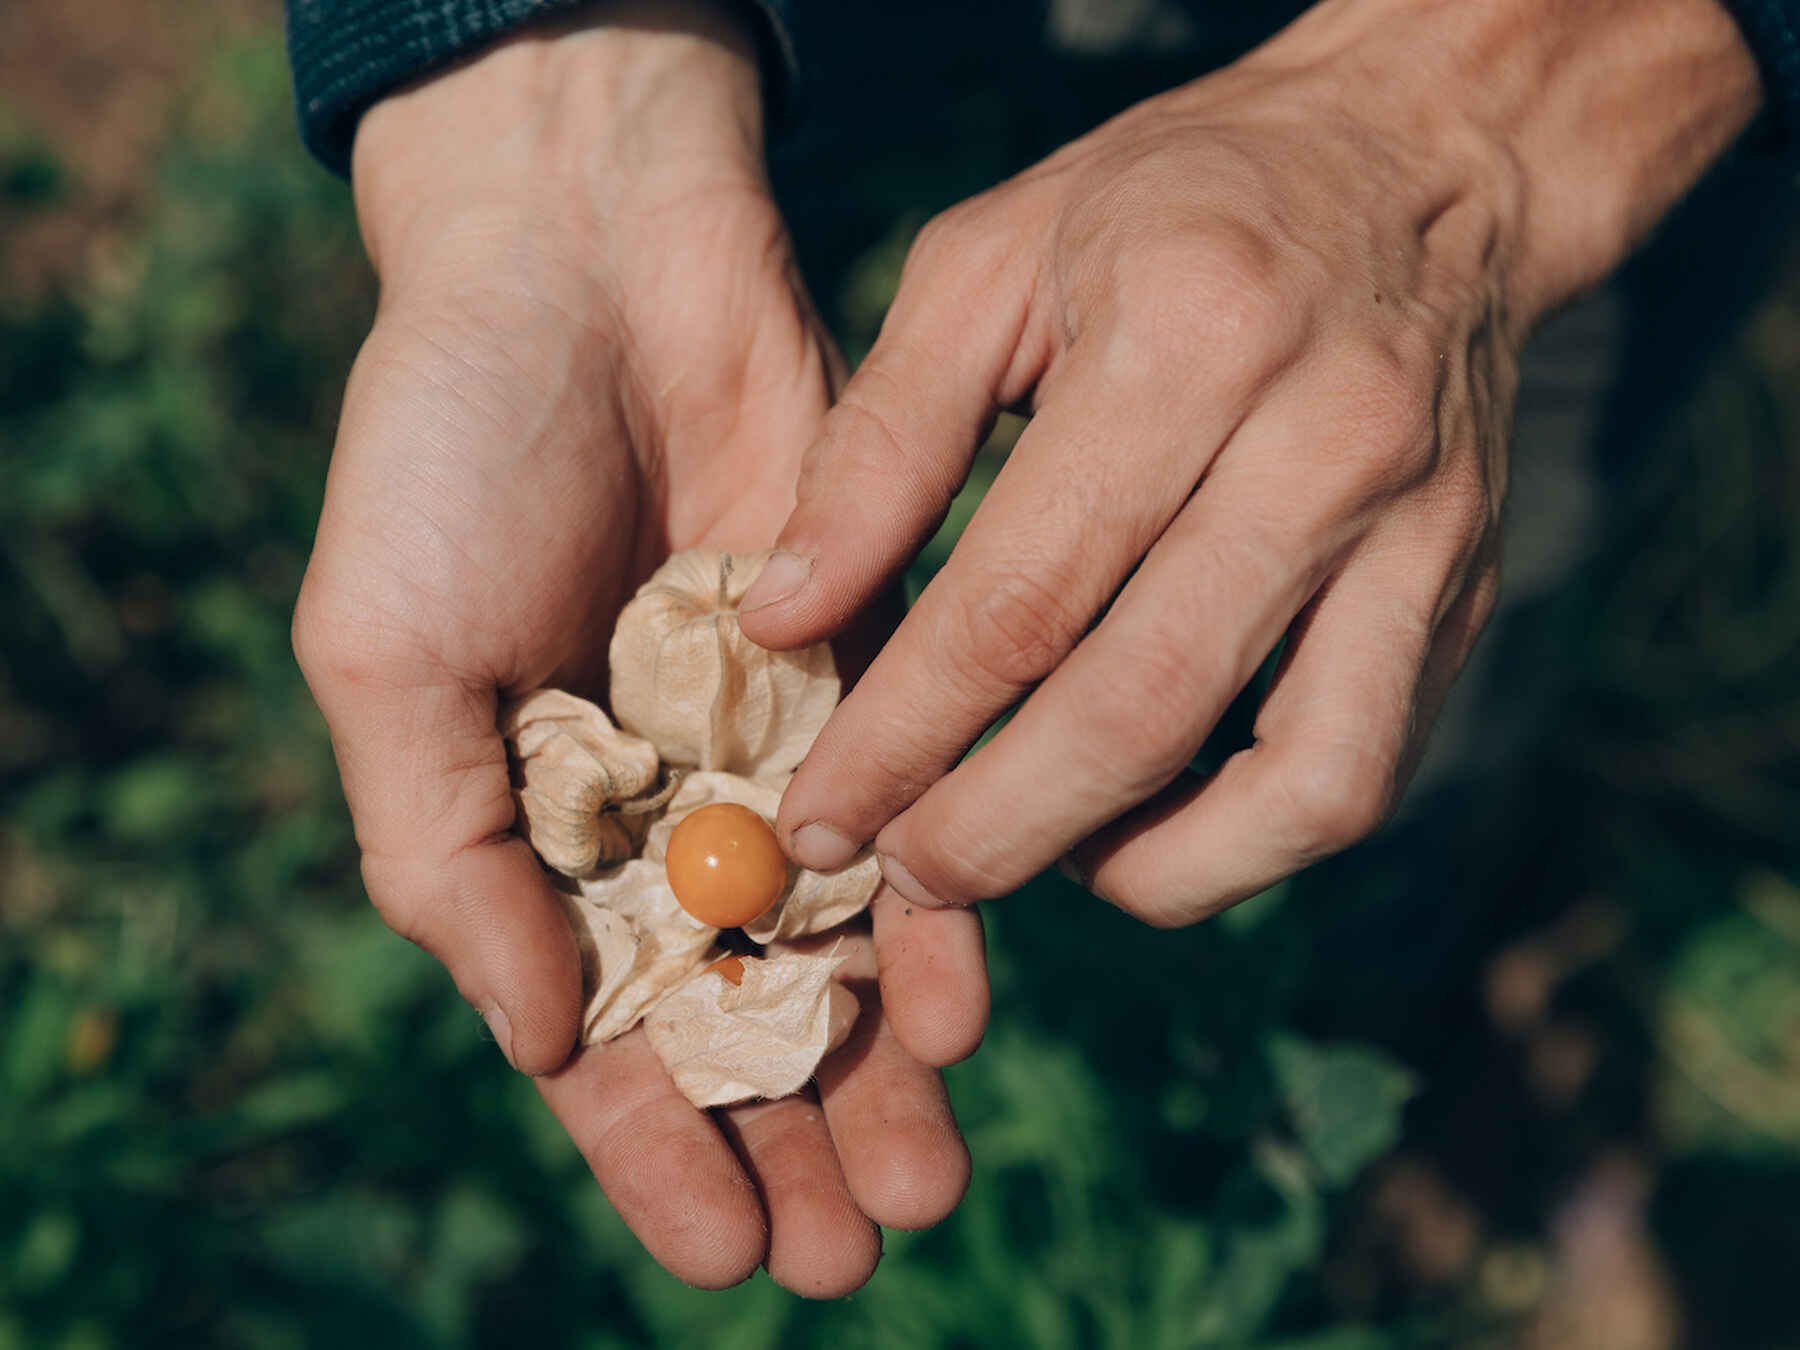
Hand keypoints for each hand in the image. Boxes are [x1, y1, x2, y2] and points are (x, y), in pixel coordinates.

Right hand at [291, 3, 982, 1294]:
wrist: (585, 259)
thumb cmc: (443, 449)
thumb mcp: (384, 658)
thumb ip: (444, 856)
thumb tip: (541, 1036)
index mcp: (538, 824)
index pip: (603, 1024)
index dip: (657, 1146)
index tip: (722, 1257)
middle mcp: (667, 803)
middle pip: (741, 1005)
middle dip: (793, 1132)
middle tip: (851, 1252)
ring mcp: (775, 739)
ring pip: (840, 937)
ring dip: (879, 1066)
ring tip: (920, 1181)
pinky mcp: (874, 661)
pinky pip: (918, 806)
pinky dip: (937, 907)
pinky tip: (959, 1007)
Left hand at [738, 0, 1759, 926]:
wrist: (1420, 169)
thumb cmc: (1173, 208)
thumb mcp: (990, 264)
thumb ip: (880, 441)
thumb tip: (782, 619)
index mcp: (1187, 333)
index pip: (1019, 598)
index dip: (902, 734)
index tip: (821, 813)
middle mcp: (1323, 442)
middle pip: (1142, 709)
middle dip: (994, 832)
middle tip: (898, 872)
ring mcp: (1414, 534)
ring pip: (1290, 785)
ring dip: (1135, 868)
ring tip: (1025, 860)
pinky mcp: (1459, 597)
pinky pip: (1359, 777)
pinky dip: (1241, 845)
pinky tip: (1139, 822)